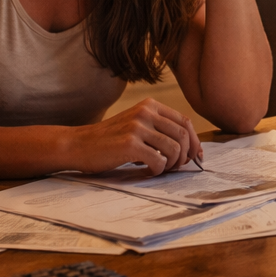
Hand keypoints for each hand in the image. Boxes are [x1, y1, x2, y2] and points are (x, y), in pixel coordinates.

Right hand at [64, 98, 205, 175]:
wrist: (79, 144)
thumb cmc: (110, 139)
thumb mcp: (136, 124)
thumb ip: (159, 129)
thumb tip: (191, 148)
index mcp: (150, 105)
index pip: (184, 121)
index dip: (194, 141)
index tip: (196, 156)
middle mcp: (145, 112)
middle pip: (183, 135)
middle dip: (186, 155)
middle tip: (178, 167)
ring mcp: (137, 127)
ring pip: (174, 149)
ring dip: (172, 165)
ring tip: (161, 169)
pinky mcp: (130, 144)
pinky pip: (158, 161)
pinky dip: (157, 170)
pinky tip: (147, 171)